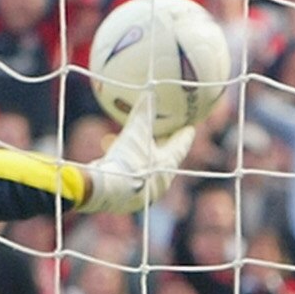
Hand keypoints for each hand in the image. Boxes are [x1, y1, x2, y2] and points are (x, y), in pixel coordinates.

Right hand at [77, 101, 195, 214]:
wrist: (104, 191)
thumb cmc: (126, 161)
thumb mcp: (134, 132)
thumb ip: (143, 114)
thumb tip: (149, 93)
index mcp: (167, 166)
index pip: (181, 148)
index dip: (185, 137)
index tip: (190, 128)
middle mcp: (160, 182)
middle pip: (167, 161)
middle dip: (166, 148)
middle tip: (167, 135)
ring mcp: (144, 193)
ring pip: (148, 171)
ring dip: (146, 160)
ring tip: (141, 149)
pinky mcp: (127, 200)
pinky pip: (132, 179)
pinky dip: (130, 169)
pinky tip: (118, 162)